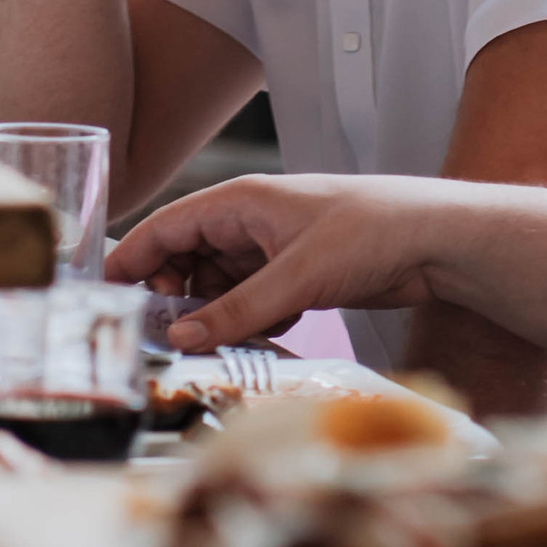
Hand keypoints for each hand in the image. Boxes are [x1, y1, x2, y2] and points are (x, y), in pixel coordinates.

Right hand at [105, 171, 452, 345]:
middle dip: (174, 297)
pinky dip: (247, 319)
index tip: (107, 299)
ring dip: (213, 314)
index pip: (164, 228)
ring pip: (219, 284)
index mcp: (241, 201)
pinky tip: (258, 338)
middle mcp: (251, 221)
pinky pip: (252, 299)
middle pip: (186, 259)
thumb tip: (183, 336)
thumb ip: (236, 311)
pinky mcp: (298, 274)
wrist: (440, 241)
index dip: (131, 262)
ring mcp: (274, 248)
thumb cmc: (374, 232)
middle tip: (166, 338)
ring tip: (213, 346)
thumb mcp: (297, 277)